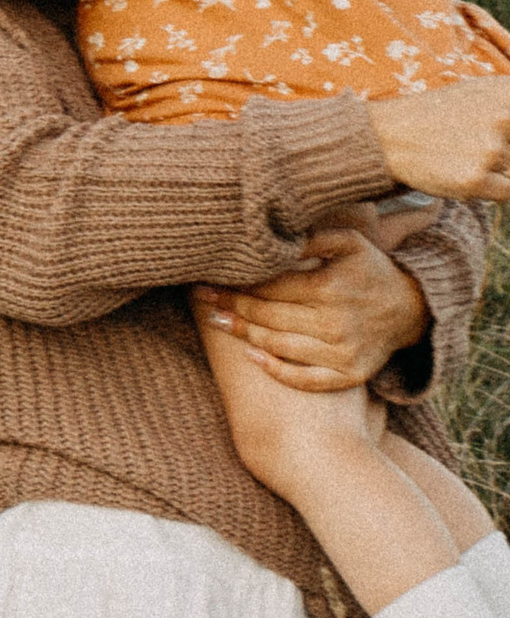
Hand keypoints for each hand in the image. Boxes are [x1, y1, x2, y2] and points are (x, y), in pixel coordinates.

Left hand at [190, 227, 430, 391]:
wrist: (413, 309)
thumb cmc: (370, 270)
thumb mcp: (349, 243)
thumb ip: (313, 238)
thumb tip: (277, 239)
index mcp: (330, 288)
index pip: (271, 288)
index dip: (238, 285)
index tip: (211, 279)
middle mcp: (335, 323)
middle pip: (268, 317)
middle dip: (231, 308)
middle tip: (204, 300)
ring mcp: (342, 353)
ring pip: (279, 346)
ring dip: (244, 335)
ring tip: (217, 322)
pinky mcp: (350, 374)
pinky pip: (308, 380)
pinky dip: (278, 371)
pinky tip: (252, 357)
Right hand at [368, 81, 509, 198]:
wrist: (386, 136)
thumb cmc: (436, 114)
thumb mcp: (479, 91)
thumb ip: (509, 100)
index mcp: (506, 92)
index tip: (502, 140)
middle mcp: (503, 117)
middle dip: (506, 154)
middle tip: (479, 147)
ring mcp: (490, 150)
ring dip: (497, 169)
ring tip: (464, 156)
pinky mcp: (475, 179)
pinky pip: (506, 192)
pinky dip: (489, 188)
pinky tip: (463, 172)